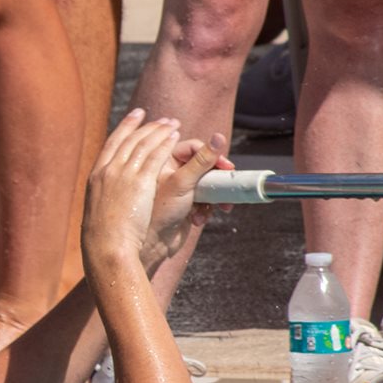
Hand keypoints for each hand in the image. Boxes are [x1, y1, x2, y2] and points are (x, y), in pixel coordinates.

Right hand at [82, 110, 179, 278]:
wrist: (107, 248)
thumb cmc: (104, 240)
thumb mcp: (99, 214)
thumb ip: (108, 201)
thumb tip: (112, 203)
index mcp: (96, 176)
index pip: (112, 143)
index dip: (125, 127)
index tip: (135, 116)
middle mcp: (108, 170)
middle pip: (130, 139)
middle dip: (147, 126)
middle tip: (162, 119)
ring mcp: (123, 174)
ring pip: (144, 144)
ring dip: (160, 131)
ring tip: (173, 124)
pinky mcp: (140, 181)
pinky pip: (155, 156)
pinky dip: (165, 143)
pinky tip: (175, 137)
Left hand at [144, 131, 231, 269]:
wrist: (153, 245)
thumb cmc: (159, 211)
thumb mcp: (183, 182)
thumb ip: (202, 160)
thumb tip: (218, 137)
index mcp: (164, 160)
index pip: (193, 147)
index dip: (211, 155)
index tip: (225, 166)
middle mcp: (172, 172)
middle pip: (204, 165)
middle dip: (217, 177)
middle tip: (229, 184)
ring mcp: (181, 188)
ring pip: (208, 183)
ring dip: (216, 196)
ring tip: (222, 206)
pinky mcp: (188, 204)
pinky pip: (206, 200)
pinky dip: (207, 208)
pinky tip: (199, 218)